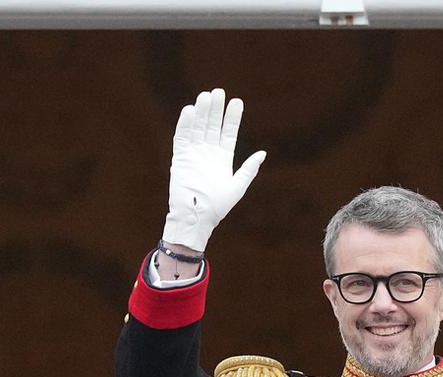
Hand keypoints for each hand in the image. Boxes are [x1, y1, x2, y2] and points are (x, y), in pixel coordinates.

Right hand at [162, 88, 266, 251]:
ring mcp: (194, 154)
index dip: (232, 117)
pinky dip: (185, 124)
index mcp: (223, 158)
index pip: (228, 132)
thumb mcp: (238, 187)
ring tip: (206, 96)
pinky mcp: (180, 158)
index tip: (237, 101)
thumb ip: (249, 169)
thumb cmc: (218, 207)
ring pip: (198, 128)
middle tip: (219, 92)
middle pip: (212, 126)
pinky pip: (182, 137)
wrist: (197, 218)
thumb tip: (263, 153)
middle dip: (216, 110)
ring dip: (202, 112)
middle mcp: (208, 153)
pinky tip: (190, 110)